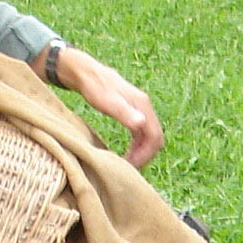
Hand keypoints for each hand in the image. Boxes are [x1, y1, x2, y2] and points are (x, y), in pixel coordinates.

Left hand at [60, 48, 164, 167]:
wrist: (87, 73)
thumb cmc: (95, 87)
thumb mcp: (108, 101)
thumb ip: (124, 112)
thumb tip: (141, 123)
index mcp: (142, 106)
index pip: (154, 136)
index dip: (145, 155)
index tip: (131, 167)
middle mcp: (145, 108)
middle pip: (155, 138)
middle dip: (146, 156)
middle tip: (130, 169)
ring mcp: (140, 110)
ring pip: (149, 137)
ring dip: (142, 153)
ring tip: (127, 165)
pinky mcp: (133, 112)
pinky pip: (142, 134)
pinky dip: (137, 146)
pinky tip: (127, 154)